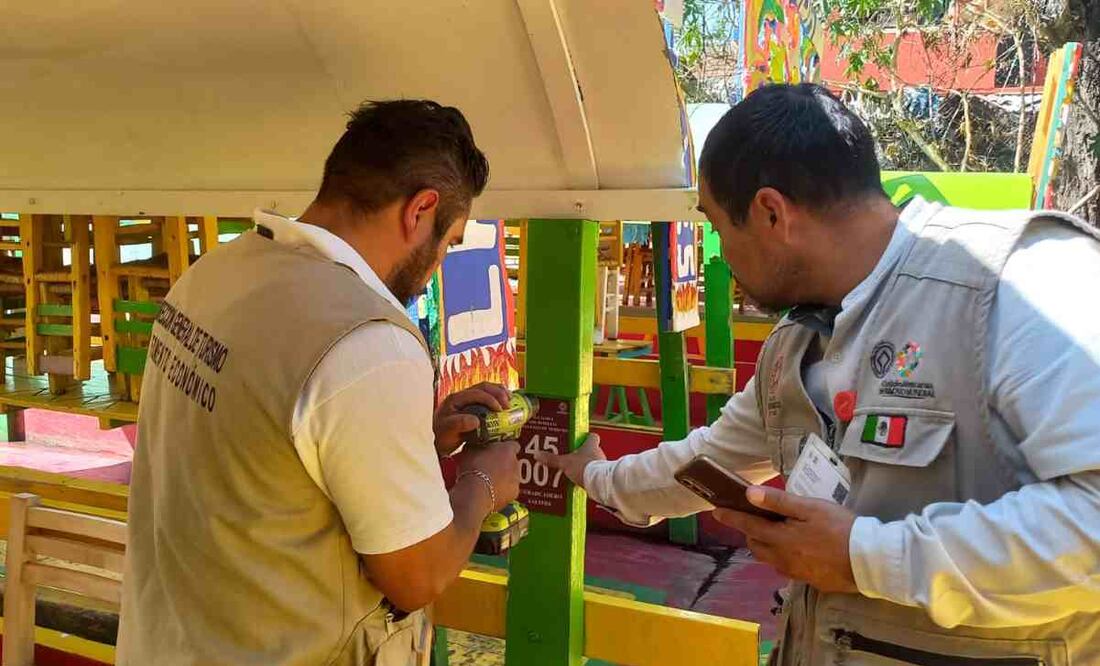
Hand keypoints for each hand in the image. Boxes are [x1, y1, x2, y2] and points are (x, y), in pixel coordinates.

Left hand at [433, 382, 511, 456]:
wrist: (441, 441)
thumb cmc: (444, 436)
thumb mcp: (448, 432)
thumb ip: (459, 424)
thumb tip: (476, 421)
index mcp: (454, 399)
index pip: (476, 393)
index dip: (490, 399)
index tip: (500, 410)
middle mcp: (461, 395)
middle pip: (483, 387)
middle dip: (498, 393)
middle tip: (508, 405)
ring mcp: (468, 398)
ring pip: (486, 389)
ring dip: (500, 393)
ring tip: (510, 401)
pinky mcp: (474, 403)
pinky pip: (487, 395)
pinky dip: (498, 396)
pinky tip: (506, 402)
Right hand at [456, 440, 520, 512]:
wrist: (475, 496)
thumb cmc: (472, 471)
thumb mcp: (469, 453)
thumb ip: (477, 448)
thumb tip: (476, 447)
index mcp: (507, 450)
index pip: (512, 444)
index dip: (503, 448)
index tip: (495, 451)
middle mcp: (515, 463)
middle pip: (512, 461)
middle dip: (503, 463)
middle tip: (489, 466)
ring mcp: (516, 480)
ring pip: (511, 476)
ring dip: (503, 477)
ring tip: (488, 481)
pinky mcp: (514, 494)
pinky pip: (509, 489)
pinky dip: (502, 490)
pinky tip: (491, 492)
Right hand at [533, 433, 604, 488]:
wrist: (597, 484)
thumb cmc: (584, 467)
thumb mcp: (564, 463)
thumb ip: (552, 459)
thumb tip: (537, 454)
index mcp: (591, 445)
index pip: (592, 436)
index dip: (586, 437)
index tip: (578, 439)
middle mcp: (599, 453)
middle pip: (591, 450)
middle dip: (582, 453)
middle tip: (570, 456)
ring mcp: (602, 465)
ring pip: (593, 462)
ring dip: (585, 465)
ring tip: (573, 470)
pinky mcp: (601, 476)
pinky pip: (594, 474)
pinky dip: (587, 476)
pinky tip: (578, 481)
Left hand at [714, 486, 857, 593]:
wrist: (869, 561)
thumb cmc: (840, 528)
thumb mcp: (810, 508)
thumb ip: (779, 502)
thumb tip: (749, 495)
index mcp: (780, 539)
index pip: (748, 527)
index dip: (732, 518)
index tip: (716, 512)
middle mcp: (783, 559)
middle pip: (756, 546)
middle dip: (750, 533)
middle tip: (755, 519)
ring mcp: (796, 573)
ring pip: (770, 558)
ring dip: (766, 545)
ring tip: (776, 532)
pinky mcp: (810, 581)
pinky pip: (787, 567)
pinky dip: (783, 556)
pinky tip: (797, 549)